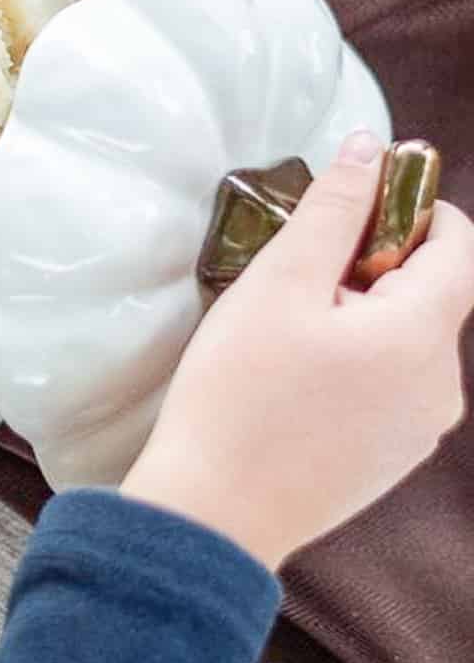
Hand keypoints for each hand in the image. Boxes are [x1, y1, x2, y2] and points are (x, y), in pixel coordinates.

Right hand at [119, 130, 473, 571]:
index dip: (411, 206)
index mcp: (423, 336)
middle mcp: (441, 386)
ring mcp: (421, 429)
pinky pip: (393, 383)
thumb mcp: (278, 284)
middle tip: (296, 277)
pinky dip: (357, 360)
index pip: (458, 243)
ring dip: (362, 314)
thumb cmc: (238, 393)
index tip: (352, 202)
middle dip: (372, 266)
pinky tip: (296, 378)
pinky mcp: (394, 458)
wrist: (213, 514)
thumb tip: (369, 148)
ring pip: (408, 337)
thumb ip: (332, 210)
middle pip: (431, 291)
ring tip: (288, 332)